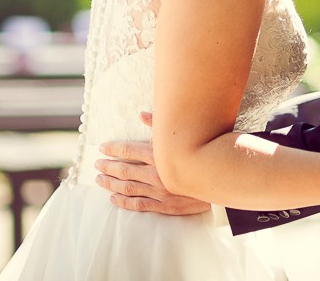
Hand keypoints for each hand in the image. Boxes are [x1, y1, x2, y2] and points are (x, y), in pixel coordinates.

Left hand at [95, 112, 210, 214]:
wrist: (222, 180)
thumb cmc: (203, 153)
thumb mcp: (183, 135)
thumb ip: (160, 125)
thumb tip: (141, 114)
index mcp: (158, 155)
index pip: (128, 151)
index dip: (113, 149)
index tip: (102, 148)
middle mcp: (155, 174)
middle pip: (124, 170)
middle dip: (108, 166)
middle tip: (97, 164)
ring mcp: (158, 191)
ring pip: (127, 188)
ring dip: (111, 183)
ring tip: (100, 179)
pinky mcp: (164, 205)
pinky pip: (138, 205)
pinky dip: (124, 202)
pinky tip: (113, 198)